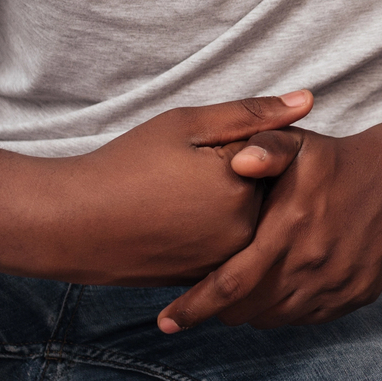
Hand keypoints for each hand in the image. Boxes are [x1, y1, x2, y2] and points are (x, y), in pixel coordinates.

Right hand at [0, 91, 311, 285]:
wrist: (71, 224)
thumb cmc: (126, 165)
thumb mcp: (187, 125)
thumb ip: (252, 113)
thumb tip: (309, 100)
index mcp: (246, 188)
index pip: (277, 157)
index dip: (245, 144)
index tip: (205, 149)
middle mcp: (244, 233)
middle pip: (267, 195)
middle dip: (244, 178)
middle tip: (186, 175)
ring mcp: (225, 263)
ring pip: (248, 224)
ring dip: (230, 207)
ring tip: (178, 196)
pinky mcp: (205, 280)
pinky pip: (228, 250)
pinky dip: (212, 232)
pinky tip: (176, 219)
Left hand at [157, 111, 381, 331]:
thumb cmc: (335, 159)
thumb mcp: (298, 142)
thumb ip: (266, 146)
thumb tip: (239, 161)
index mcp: (290, 226)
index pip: (230, 283)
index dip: (195, 306)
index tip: (166, 320)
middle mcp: (313, 262)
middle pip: (249, 309)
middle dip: (217, 312)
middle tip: (196, 304)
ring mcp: (336, 283)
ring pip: (276, 318)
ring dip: (249, 312)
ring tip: (233, 297)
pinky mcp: (355, 296)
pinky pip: (308, 318)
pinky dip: (284, 311)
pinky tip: (274, 292)